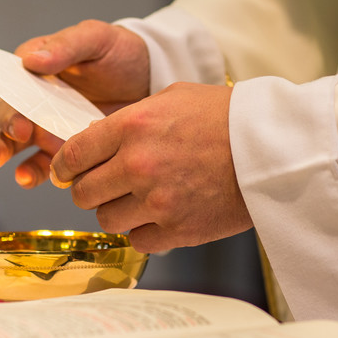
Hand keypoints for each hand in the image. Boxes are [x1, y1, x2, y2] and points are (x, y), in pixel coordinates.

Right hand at [0, 20, 150, 187]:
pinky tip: (32, 178)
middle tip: (18, 140)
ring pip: (15, 143)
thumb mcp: (96, 38)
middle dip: (3, 134)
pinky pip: (41, 163)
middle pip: (7, 117)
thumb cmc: (120, 52)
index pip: (10, 85)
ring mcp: (47, 124)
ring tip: (21, 174)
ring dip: (9, 156)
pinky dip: (33, 173)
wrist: (151, 78)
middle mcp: (35, 98)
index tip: (19, 122)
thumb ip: (66, 46)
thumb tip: (31, 60)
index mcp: (36, 68)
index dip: (9, 104)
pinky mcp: (63, 147)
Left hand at [50, 82, 251, 252]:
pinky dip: (143, 230)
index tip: (67, 171)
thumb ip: (130, 117)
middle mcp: (138, 165)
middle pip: (83, 192)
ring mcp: (157, 201)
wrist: (273, 148)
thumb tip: (97, 137)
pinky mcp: (177, 230)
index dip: (64, 165)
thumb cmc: (226, 117)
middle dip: (89, 189)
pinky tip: (158, 215)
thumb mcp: (173, 97)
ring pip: (106, 219)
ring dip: (116, 210)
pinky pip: (137, 239)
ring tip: (137, 200)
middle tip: (103, 185)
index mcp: (132, 127)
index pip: (73, 154)